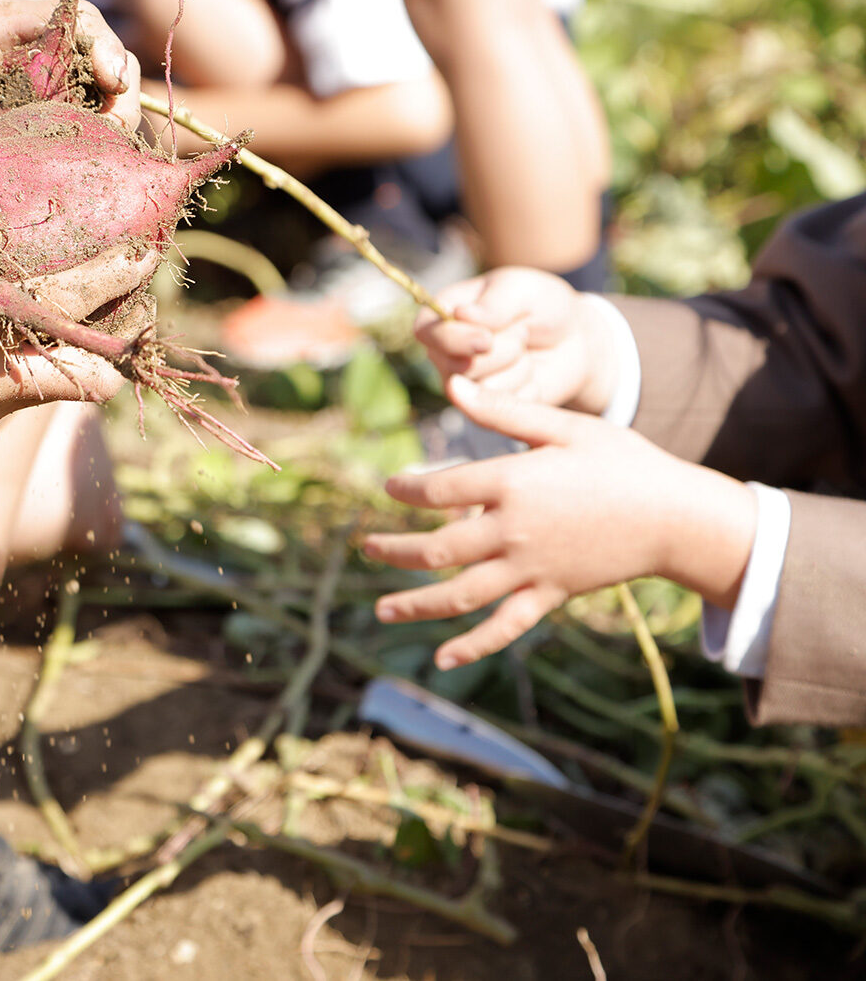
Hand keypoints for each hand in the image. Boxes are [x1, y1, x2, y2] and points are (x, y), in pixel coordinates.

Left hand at [0, 0, 141, 166]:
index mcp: (7, 28)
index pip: (75, 20)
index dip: (103, 45)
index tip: (112, 80)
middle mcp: (32, 59)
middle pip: (99, 61)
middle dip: (121, 91)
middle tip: (119, 128)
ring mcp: (39, 101)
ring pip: (98, 104)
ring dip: (114, 127)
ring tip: (111, 156)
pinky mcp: (39, 140)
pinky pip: (79, 141)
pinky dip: (95, 156)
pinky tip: (95, 178)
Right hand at [0, 158, 154, 461]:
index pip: (86, 305)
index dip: (126, 275)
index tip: (148, 242)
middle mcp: (3, 377)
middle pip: (98, 352)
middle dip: (123, 312)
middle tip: (132, 265)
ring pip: (72, 378)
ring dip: (88, 341)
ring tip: (93, 296)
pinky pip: (35, 388)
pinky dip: (49, 358)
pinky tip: (31, 319)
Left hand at [362, 377, 755, 670]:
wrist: (678, 516)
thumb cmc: (623, 462)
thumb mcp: (565, 426)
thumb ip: (503, 412)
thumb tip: (452, 385)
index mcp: (513, 482)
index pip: (439, 489)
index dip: (406, 489)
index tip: (388, 487)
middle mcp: (513, 530)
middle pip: (437, 548)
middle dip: (396, 550)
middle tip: (366, 548)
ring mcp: (531, 568)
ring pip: (460, 594)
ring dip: (416, 604)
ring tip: (380, 610)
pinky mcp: (551, 595)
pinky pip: (505, 626)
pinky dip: (474, 645)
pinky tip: (443, 659)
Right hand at [415, 268, 617, 414]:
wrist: (572, 338)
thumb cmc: (541, 305)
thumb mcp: (523, 290)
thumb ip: (494, 303)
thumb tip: (462, 314)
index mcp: (443, 315)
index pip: (426, 332)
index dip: (453, 339)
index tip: (487, 338)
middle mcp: (445, 351)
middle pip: (455, 365)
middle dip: (500, 350)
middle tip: (522, 332)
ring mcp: (464, 383)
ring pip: (481, 388)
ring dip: (517, 367)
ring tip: (526, 349)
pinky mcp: (486, 408)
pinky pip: (502, 407)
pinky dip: (526, 387)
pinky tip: (531, 372)